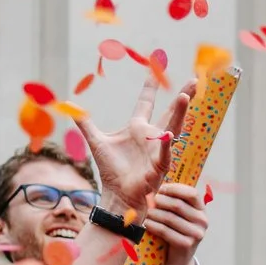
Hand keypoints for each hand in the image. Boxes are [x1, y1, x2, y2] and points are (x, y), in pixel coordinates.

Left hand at [86, 75, 190, 214]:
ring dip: (180, 113)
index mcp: (138, 128)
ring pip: (172, 128)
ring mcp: (159, 150)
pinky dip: (165, 145)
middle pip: (170, 112)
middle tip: (194, 80)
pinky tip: (167, 135)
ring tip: (186, 97)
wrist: (118, 196)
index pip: (146, 102)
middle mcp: (152, 136)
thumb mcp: (97, 142)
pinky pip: (164, 153)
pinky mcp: (159, 166)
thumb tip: (71, 108)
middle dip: (183, 96)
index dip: (150, 86)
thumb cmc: (112, 171)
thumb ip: (86, 124)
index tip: (155, 69)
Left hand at [145, 182, 208, 264]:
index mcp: (202, 210)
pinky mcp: (187, 244)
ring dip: (154, 214)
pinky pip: (165, 231)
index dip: (175, 189)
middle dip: (160, 201)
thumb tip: (158, 184)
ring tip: (146, 213)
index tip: (160, 189)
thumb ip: (174, 201)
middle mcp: (203, 221)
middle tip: (149, 201)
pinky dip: (153, 225)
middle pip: (178, 205)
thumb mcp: (179, 215)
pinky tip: (147, 223)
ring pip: (170, 218)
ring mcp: (196, 233)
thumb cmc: (176, 231)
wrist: (179, 258)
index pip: (192, 193)